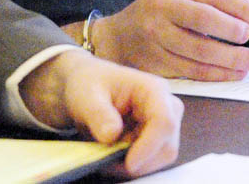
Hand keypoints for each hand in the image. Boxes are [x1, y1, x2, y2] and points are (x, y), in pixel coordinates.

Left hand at [19, 50, 182, 177]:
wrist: (80, 85)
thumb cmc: (84, 83)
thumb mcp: (85, 95)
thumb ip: (98, 113)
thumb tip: (112, 134)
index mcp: (152, 88)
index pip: (164, 122)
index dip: (149, 147)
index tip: (127, 163)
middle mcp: (166, 104)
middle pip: (168, 144)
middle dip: (141, 159)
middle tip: (109, 165)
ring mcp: (164, 121)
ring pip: (162, 155)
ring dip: (137, 164)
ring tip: (107, 160)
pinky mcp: (157, 135)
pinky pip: (152, 158)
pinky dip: (134, 163)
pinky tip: (112, 158)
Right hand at [75, 0, 248, 80]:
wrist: (122, 35)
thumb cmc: (162, 11)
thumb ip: (216, 0)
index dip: (239, 7)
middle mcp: (162, 6)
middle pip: (203, 19)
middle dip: (232, 30)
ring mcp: (156, 34)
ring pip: (199, 50)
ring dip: (230, 59)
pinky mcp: (156, 61)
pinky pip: (192, 71)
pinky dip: (217, 74)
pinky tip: (232, 73)